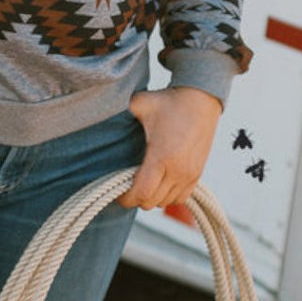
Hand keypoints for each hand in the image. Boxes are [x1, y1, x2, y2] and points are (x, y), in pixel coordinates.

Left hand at [117, 87, 222, 209]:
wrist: (201, 98)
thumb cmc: (168, 101)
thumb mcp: (140, 103)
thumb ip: (120, 113)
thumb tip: (100, 113)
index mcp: (162, 156)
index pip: (142, 193)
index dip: (126, 198)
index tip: (115, 191)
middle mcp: (178, 171)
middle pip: (152, 202)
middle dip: (135, 198)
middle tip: (124, 185)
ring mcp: (190, 175)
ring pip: (166, 202)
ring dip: (151, 197)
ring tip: (140, 182)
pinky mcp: (198, 174)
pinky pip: (181, 198)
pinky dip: (167, 195)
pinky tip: (157, 182)